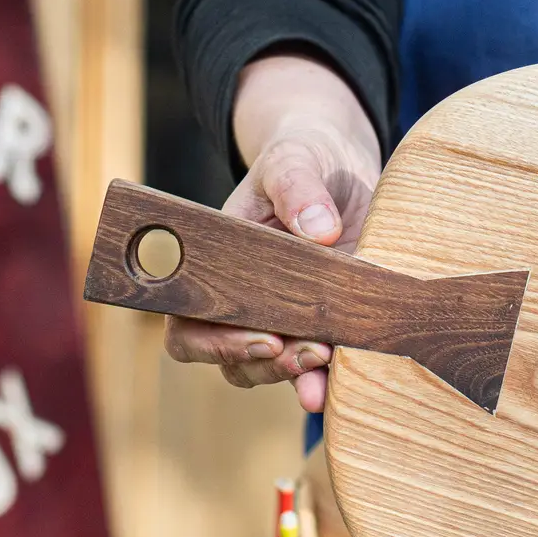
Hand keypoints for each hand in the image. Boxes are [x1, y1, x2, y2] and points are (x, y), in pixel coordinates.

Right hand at [162, 54, 379, 412]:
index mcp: (216, 263)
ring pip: (269, 368)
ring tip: (329, 363)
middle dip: (265, 364)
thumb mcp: (294, 159)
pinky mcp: (323, 321)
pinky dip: (328, 376)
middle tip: (310, 353)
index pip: (189, 322)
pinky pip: (315, 363)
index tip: (263, 337)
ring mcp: (284, 315)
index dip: (214, 342)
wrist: (339, 165)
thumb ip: (298, 186)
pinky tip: (348, 378)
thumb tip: (318, 228)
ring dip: (296, 375)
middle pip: (230, 359)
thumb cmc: (302, 158)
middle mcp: (243, 298)